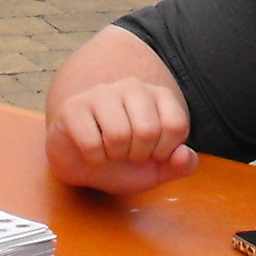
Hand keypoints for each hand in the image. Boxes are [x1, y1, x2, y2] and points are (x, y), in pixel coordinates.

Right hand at [43, 78, 195, 193]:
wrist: (83, 165)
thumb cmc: (124, 162)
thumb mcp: (160, 168)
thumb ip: (182, 164)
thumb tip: (183, 155)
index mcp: (158, 95)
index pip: (176, 125)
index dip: (165, 151)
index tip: (152, 153)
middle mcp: (132, 86)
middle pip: (148, 130)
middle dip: (138, 155)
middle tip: (128, 154)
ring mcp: (100, 93)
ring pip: (119, 134)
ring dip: (115, 156)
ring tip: (110, 152)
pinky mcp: (73, 108)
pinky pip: (91, 143)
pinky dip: (94, 159)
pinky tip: (92, 153)